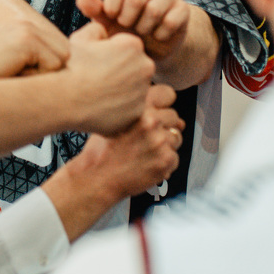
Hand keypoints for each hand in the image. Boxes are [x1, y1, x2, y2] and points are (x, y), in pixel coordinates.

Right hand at [0, 24, 67, 77]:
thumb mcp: (16, 69)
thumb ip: (38, 65)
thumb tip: (64, 79)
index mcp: (29, 32)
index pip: (61, 53)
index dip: (51, 72)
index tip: (34, 79)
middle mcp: (31, 28)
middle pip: (66, 57)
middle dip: (49, 75)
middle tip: (22, 77)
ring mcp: (30, 32)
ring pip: (60, 63)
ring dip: (42, 78)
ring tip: (16, 75)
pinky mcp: (27, 40)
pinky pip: (51, 66)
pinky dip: (35, 78)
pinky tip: (13, 73)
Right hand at [61, 22, 154, 134]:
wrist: (64, 99)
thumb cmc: (71, 69)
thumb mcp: (81, 38)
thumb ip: (97, 29)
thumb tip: (103, 32)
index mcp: (133, 45)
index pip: (128, 48)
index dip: (110, 54)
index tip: (98, 61)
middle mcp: (145, 67)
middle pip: (135, 68)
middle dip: (121, 72)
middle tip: (98, 78)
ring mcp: (143, 91)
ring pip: (134, 88)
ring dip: (121, 89)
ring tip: (98, 92)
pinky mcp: (138, 112)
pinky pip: (131, 107)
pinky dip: (119, 108)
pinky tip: (101, 105)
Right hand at [67, 86, 182, 200]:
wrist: (97, 179)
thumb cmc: (102, 151)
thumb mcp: (115, 121)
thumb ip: (141, 113)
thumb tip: (176, 119)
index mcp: (139, 109)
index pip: (167, 94)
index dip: (163, 105)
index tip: (159, 112)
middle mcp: (151, 122)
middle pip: (174, 117)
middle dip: (164, 127)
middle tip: (147, 140)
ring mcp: (160, 142)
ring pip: (176, 138)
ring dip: (165, 145)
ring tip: (145, 153)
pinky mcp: (166, 161)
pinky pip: (175, 158)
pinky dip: (164, 163)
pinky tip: (147, 164)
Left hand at [77, 0, 194, 63]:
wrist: (152, 48)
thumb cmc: (124, 32)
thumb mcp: (106, 23)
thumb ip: (95, 10)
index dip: (113, 5)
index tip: (112, 18)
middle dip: (127, 20)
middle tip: (127, 27)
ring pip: (154, 9)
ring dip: (144, 28)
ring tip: (142, 32)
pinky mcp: (183, 10)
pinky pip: (171, 21)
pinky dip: (161, 34)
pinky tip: (157, 37)